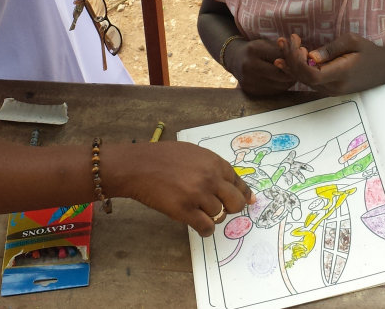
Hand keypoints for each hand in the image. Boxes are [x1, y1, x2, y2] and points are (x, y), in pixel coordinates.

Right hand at [103, 141, 253, 236]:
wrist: (137, 166)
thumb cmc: (162, 158)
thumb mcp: (193, 154)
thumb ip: (212, 167)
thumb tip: (230, 183)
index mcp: (214, 162)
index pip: (239, 182)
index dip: (243, 194)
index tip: (247, 200)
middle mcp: (210, 178)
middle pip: (236, 202)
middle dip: (232, 208)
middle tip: (221, 208)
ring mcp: (198, 195)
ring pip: (221, 216)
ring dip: (214, 217)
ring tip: (201, 212)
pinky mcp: (184, 211)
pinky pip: (206, 227)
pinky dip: (205, 230)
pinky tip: (198, 225)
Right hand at [226, 37, 296, 95]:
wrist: (234, 59)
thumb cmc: (254, 49)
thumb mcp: (266, 43)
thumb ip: (282, 49)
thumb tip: (301, 54)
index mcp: (254, 50)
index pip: (281, 57)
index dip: (293, 59)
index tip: (301, 58)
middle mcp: (249, 66)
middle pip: (280, 74)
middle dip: (293, 72)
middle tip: (301, 70)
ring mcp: (249, 81)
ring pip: (279, 85)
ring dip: (289, 81)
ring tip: (293, 74)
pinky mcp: (250, 91)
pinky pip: (273, 91)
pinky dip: (281, 86)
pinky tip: (283, 80)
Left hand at [277, 33, 384, 95]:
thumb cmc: (371, 53)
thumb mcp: (353, 42)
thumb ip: (331, 49)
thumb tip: (310, 55)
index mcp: (341, 74)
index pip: (312, 74)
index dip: (298, 61)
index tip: (298, 43)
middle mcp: (334, 87)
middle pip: (304, 78)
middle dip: (290, 58)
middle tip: (286, 40)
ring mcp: (332, 91)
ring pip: (304, 80)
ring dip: (291, 63)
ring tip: (283, 45)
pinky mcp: (330, 89)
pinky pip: (310, 81)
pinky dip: (298, 69)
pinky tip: (288, 59)